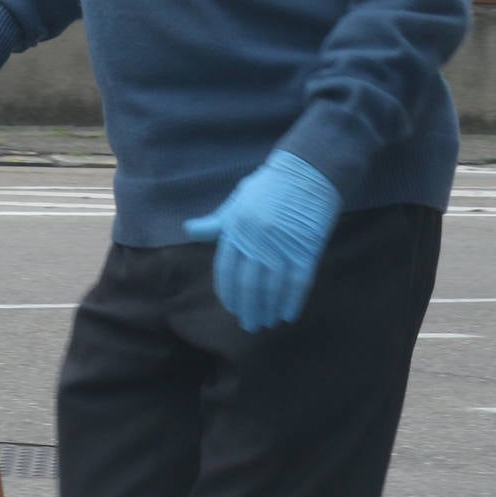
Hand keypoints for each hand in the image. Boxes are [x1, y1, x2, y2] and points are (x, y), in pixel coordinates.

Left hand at [184, 151, 341, 331]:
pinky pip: (298, 282)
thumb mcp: (237, 201)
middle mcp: (257, 238)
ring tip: (267, 322)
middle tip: (249, 325)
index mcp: (237, 226)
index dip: (228, 293)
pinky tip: (288, 314)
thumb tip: (188, 230)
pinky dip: (292, 301)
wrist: (306, 171)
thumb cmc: (268, 186)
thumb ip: (216, 223)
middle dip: (248, 309)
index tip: (231, 308)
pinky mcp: (306, 248)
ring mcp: (283, 244)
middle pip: (249, 284)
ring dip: (269, 309)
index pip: (226, 269)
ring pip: (273, 288)